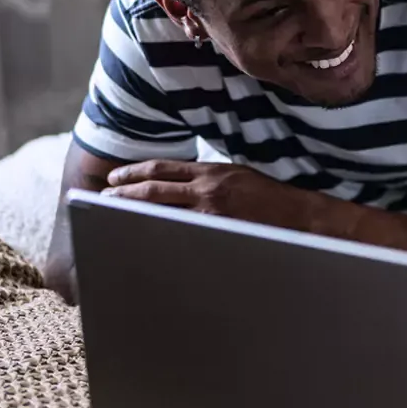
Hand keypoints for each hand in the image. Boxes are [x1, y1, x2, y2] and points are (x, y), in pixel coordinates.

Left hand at [103, 160, 310, 226]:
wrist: (301, 217)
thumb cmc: (271, 199)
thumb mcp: (238, 177)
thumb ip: (208, 179)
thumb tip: (178, 185)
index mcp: (212, 172)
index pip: (164, 169)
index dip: (135, 172)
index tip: (116, 177)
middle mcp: (208, 190)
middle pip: (155, 189)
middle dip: (126, 192)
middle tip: (105, 196)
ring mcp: (212, 213)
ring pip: (162, 212)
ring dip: (135, 214)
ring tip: (114, 217)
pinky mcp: (218, 233)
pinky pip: (181, 233)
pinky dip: (160, 234)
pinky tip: (145, 238)